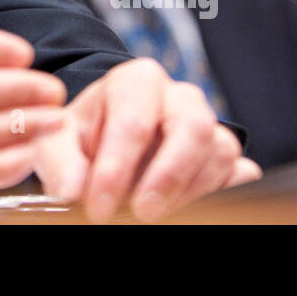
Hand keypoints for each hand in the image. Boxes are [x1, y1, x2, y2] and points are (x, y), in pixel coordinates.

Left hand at [33, 58, 261, 220]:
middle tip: (142, 214)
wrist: (105, 141)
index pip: (133, 123)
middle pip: (192, 129)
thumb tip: (71, 190)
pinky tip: (187, 207)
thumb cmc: (81, 137)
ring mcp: (209, 123)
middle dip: (167, 177)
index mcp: (136, 81)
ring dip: (189, 192)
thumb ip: (60, 162)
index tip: (97, 208)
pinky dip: (220, 194)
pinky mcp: (226, 154)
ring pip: (219, 153)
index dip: (115, 170)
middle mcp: (179, 96)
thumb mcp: (58, 142)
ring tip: (152, 213)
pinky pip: (238, 173)